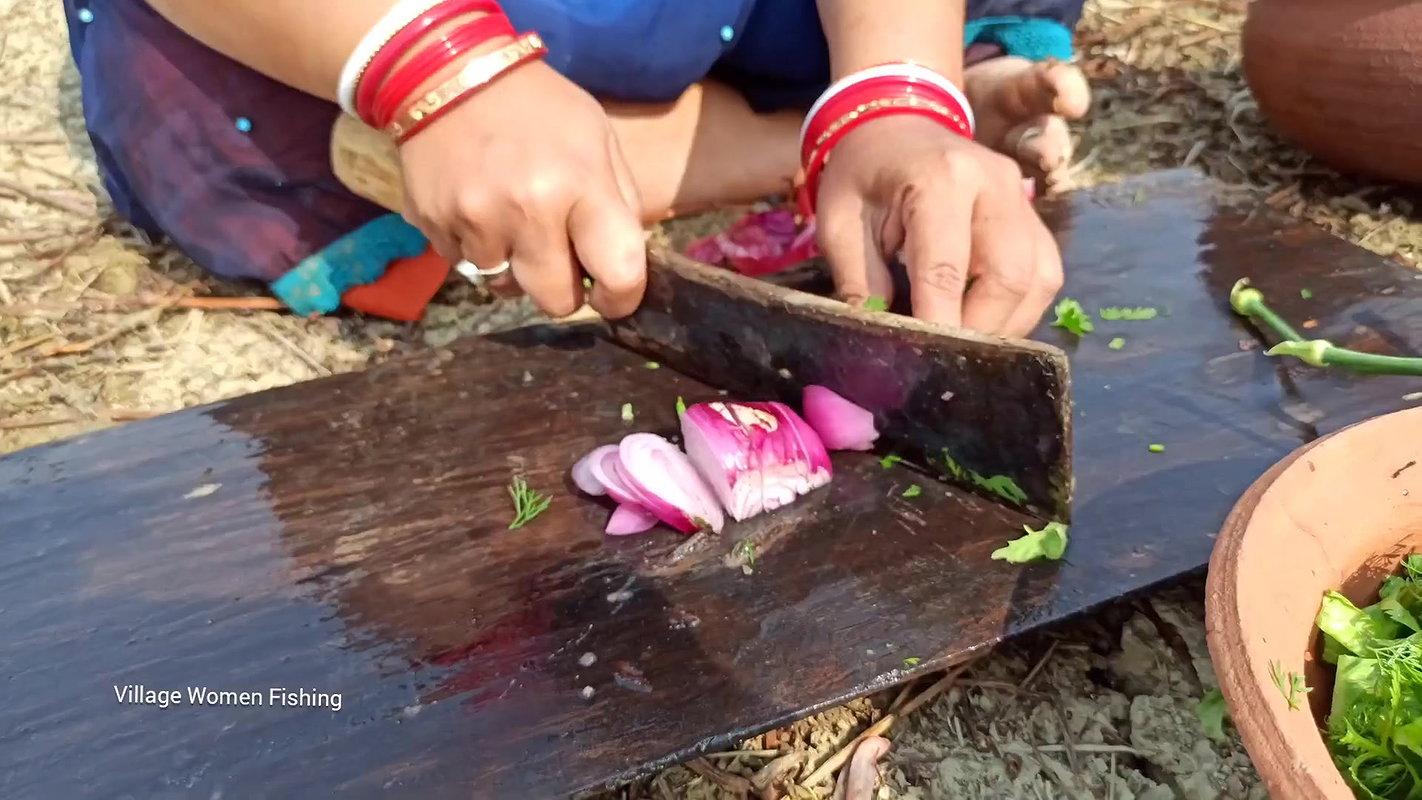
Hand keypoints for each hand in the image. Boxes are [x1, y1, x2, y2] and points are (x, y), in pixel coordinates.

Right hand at [398, 61, 647, 318]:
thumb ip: (620, 202)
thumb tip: (625, 266)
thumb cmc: (538, 106)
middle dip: (564, 289)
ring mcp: (475, 221)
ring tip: (512, 220)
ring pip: (507, 288)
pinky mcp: (433, 225)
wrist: (447, 71)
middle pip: (557, 302)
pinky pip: (466, 267)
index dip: (622, 297)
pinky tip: (479, 209)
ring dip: (515, 266)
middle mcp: (527, 210)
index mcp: (580, 184)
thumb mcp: (598, 137)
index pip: (619, 273)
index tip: (614, 295)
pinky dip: (479, 249)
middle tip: (560, 257)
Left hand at [814, 115, 1062, 336]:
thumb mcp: (840, 224)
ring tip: (965, 345)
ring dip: (1005, 324)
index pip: (946, 269)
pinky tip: (985, 322)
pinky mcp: (1032, 215)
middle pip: (1009, 277)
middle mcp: (995, 185)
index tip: (923, 364)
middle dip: (979, 330)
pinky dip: (1019, 307)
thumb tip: (880, 346)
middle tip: (945, 359)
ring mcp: (1022, 198)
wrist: (895, 122)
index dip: (939, 325)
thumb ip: (860, 284)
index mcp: (941, 180)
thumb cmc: (862, 174)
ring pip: (1038, 279)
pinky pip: (1043, 271)